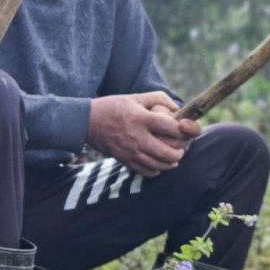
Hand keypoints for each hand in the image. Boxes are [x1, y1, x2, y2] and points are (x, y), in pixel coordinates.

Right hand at [86, 92, 200, 176]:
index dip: (182, 130)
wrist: (87, 122)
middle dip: (180, 152)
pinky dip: (157, 169)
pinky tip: (158, 163)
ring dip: (171, 162)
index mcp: (141, 118)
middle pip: (168, 153)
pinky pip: (147, 171)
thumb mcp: (135, 97)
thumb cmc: (112, 107)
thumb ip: (158, 98)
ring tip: (173, 157)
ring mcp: (131, 151)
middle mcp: (137, 137)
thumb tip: (177, 108)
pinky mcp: (125, 160)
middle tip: (181, 148)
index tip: (183, 129)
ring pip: (159, 165)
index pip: (171, 128)